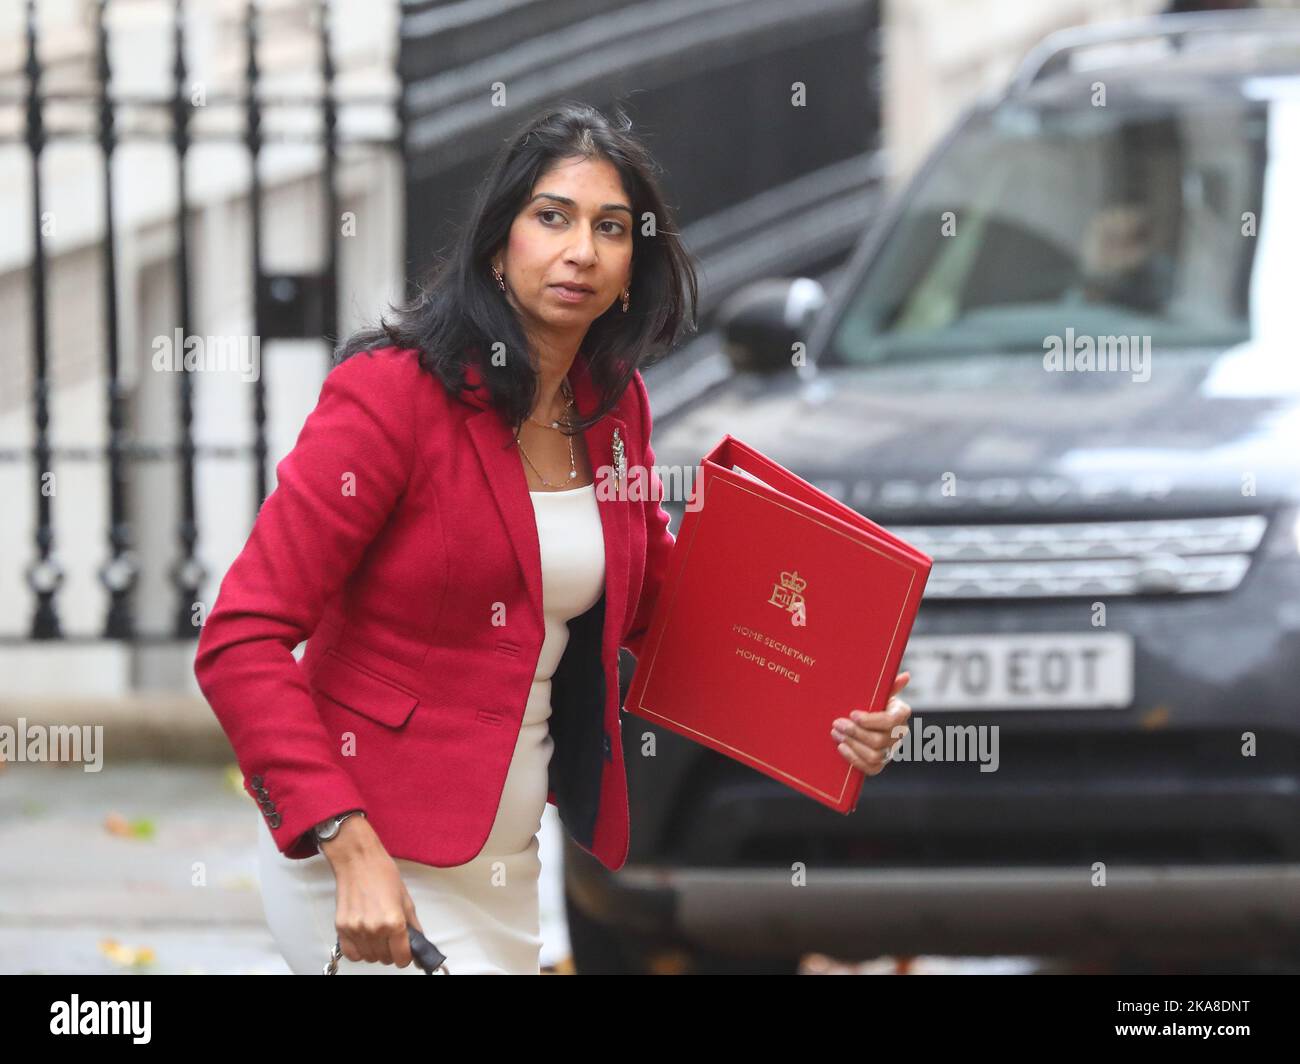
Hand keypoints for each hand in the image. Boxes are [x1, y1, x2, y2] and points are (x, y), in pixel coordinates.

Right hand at [321, 815, 424, 967]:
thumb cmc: (382, 874)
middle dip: (391, 951)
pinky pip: (352, 954)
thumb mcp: (406, 899)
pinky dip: (359, 951)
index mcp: (394, 921)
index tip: (405, 952)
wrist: (358, 861)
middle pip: (385, 959)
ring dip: (375, 951)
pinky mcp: (341, 928)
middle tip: (391, 937)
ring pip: (369, 958)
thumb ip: (413, 926)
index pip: (402, 958)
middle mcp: (375, 929)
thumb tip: (417, 944)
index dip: (406, 957)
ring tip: (377, 933)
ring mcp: (356, 930)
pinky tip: (364, 938)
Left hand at [831, 671, 910, 776]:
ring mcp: (890, 751)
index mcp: (901, 714)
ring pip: (874, 755)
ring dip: (852, 745)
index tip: (852, 714)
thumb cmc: (873, 703)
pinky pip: (871, 768)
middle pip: (879, 740)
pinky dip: (854, 759)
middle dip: (855, 732)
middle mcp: (899, 734)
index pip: (890, 721)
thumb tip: (906, 676)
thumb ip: (890, 685)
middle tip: (837, 723)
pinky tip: (842, 747)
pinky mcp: (881, 764)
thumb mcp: (881, 693)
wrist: (867, 721)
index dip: (871, 720)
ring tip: (836, 734)